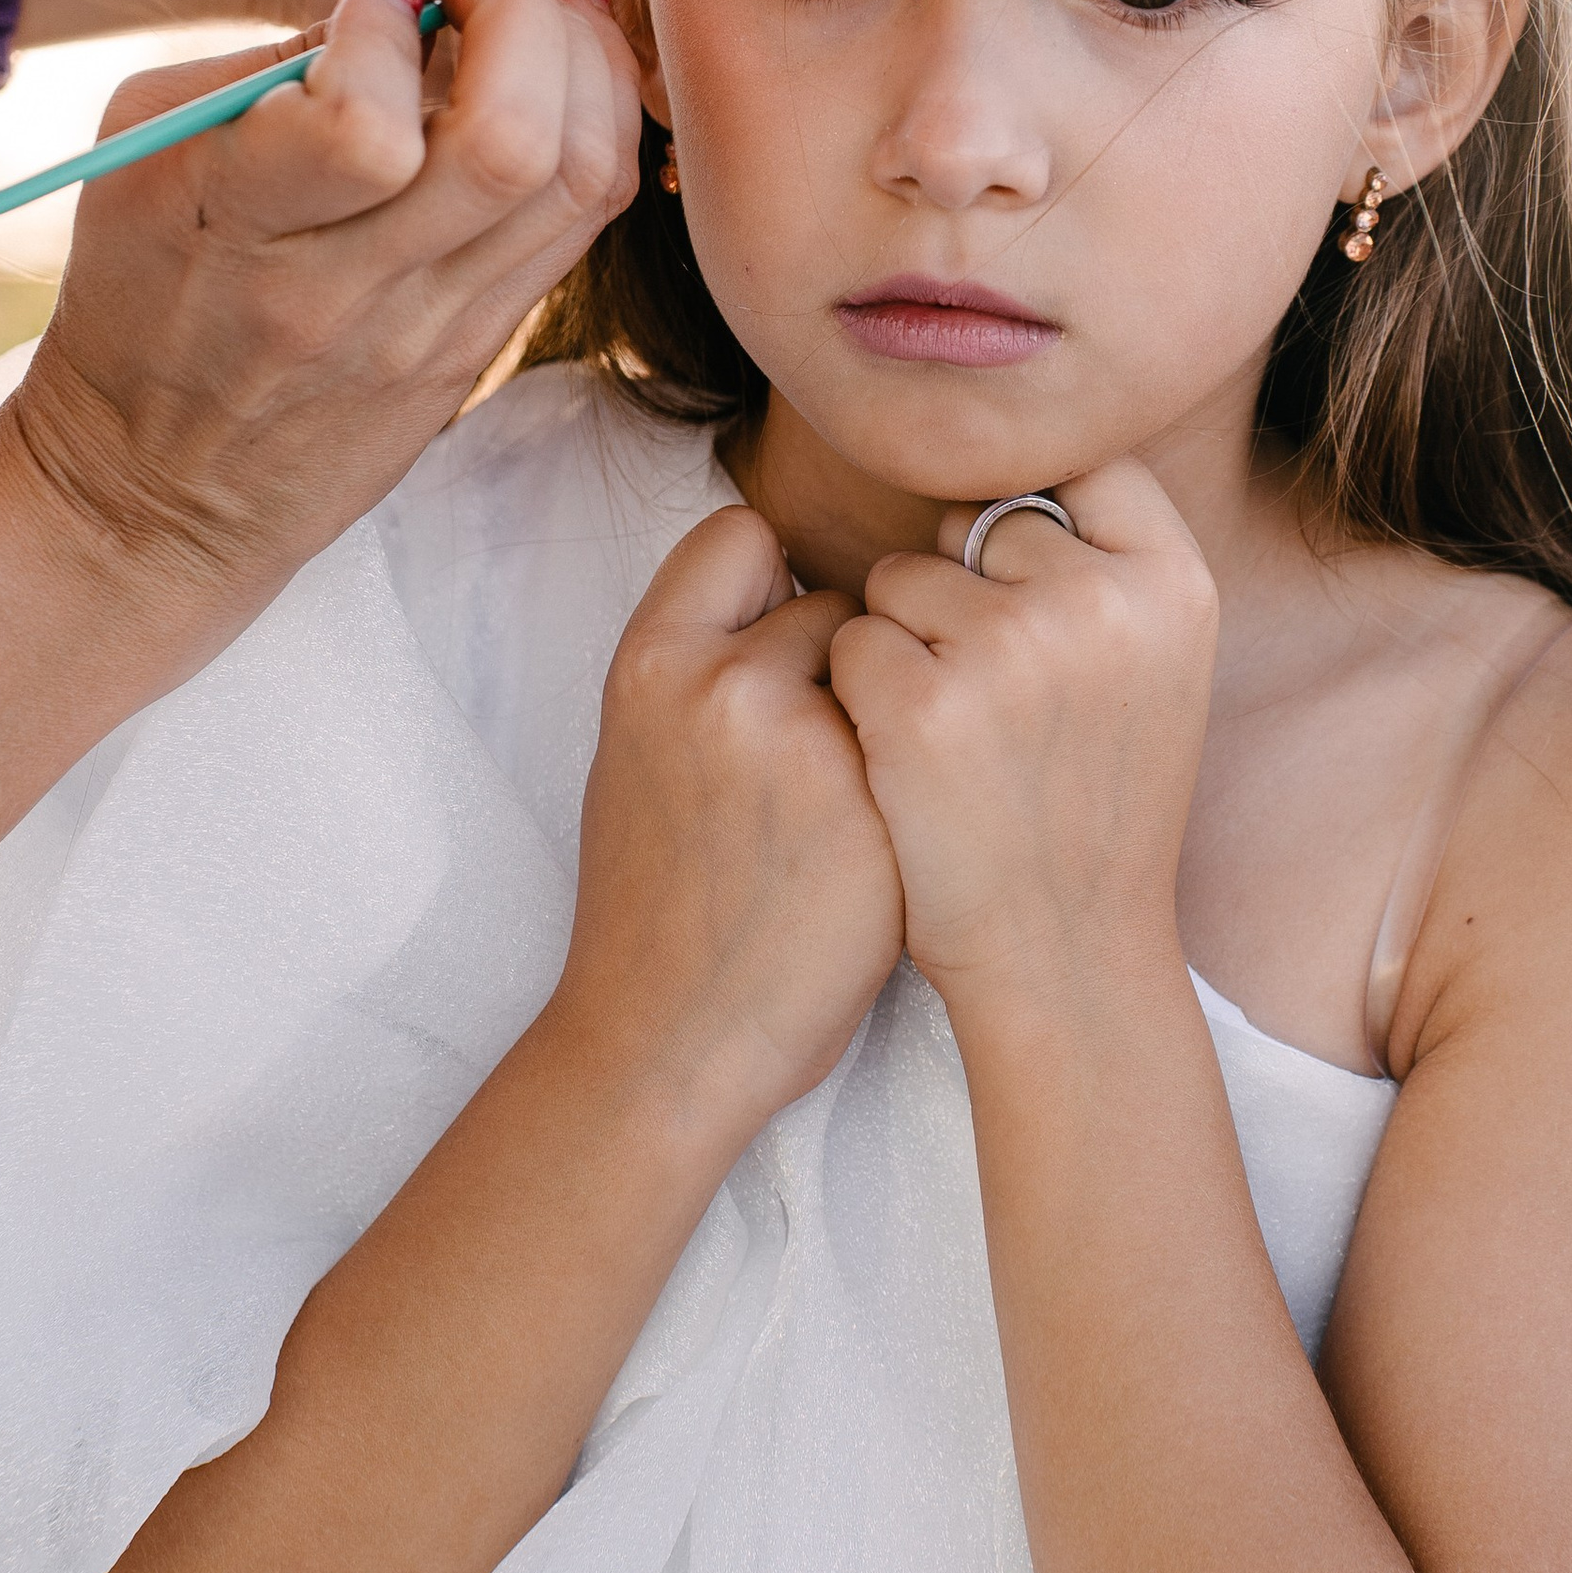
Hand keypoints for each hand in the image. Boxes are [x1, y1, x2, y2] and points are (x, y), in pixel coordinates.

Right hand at [5, 0, 638, 629]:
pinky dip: (592, 125)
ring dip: (579, 63)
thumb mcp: (150, 155)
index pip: (362, 129)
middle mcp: (353, 294)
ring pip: (578, 179)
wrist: (158, 492)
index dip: (384, 31)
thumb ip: (270, 63)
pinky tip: (558, 81)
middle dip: (518, 21)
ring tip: (532, 19)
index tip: (368, 4)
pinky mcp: (485, 350)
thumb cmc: (141, 299)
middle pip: (509, 143)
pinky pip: (586, 222)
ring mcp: (434, 331)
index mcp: (242, 233)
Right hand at [558, 509, 904, 1140]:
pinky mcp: (881, 806)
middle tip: (820, 758)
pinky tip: (894, 839)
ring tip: (854, 806)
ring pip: (897, 669)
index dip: (772, 584)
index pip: (741, 535)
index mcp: (649, 663)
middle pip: (834, 603)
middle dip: (845, 663)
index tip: (781, 644)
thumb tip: (792, 583)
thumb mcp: (636, 750)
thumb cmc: (662, 895)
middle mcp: (723, 687)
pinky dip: (925, 777)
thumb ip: (702, 662)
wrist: (672, 1036)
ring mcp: (807, 746)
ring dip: (894, 717)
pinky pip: (935, 738)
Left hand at [828, 466, 1217, 1010]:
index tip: (1027, 600)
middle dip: (960, 594)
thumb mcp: (1153, 670)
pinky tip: (907, 763)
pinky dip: (860, 698)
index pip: (1079, 468)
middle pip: (974, 521)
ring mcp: (1009, 647)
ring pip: (899, 580)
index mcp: (1174, 582)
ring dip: (903, 646)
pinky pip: (851, 641)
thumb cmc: (1093, 803)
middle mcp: (1100, 599)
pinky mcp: (921, 703)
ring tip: (960, 741)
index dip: (1032, 526)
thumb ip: (1106, 566)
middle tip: (1000, 704)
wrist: (1065, 953)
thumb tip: (1017, 474)